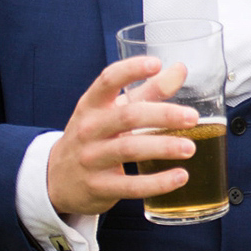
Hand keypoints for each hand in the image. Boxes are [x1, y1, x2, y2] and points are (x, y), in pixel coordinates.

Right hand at [46, 57, 200, 216]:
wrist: (58, 179)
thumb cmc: (94, 137)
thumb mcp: (112, 112)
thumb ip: (147, 92)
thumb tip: (179, 69)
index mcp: (92, 105)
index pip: (107, 81)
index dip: (131, 70)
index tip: (155, 63)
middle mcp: (89, 129)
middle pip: (127, 116)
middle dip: (162, 115)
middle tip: (192, 117)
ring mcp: (92, 159)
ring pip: (130, 150)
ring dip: (163, 147)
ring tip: (190, 147)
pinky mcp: (99, 187)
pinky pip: (131, 185)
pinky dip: (158, 182)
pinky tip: (181, 176)